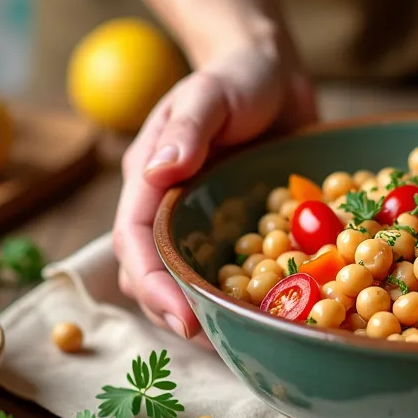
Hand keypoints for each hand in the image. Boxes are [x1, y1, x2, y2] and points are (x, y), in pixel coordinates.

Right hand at [113, 43, 316, 336]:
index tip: (184, 318)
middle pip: (156, 277)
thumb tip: (159, 170)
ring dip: (213, 315)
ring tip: (244, 346)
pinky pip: (241, 273)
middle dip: (178, 314)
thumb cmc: (235, 76)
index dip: (154, 286)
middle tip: (217, 345)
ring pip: (194, 282)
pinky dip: (253, 298)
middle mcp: (172, 210)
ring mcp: (207, 224)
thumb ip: (188, 127)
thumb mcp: (211, 93)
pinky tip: (281, 319)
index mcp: (149, 180)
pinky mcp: (242, 231)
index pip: (136, 243)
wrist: (275, 72)